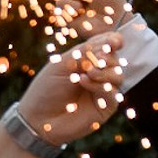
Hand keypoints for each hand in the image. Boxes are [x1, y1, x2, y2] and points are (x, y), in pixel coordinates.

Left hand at [17, 29, 127, 147]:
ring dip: (105, 71)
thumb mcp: (63, 63)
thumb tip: (110, 40)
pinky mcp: (105, 107)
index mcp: (88, 60)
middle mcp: (98, 75)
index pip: (107, 47)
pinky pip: (112, 93)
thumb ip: (85, 52)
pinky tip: (83, 81)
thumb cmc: (47, 88)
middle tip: (93, 60)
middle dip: (107, 57)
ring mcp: (103, 91)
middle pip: (115, 60)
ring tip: (87, 72)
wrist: (38, 117)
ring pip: (118, 76)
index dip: (114, 41)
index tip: (115, 41)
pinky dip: (100, 85)